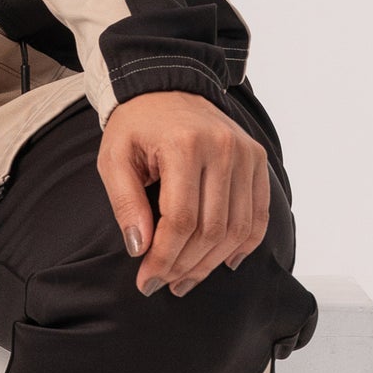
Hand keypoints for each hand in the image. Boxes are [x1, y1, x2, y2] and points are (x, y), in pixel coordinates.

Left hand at [96, 89, 271, 297]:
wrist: (166, 87)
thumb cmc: (135, 127)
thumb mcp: (114, 159)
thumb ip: (125, 203)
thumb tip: (140, 249)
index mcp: (184, 146)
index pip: (180, 219)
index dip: (164, 258)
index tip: (146, 281)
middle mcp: (222, 149)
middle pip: (211, 229)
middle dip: (186, 266)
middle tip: (164, 284)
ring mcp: (246, 154)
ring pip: (237, 228)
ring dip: (212, 263)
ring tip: (186, 279)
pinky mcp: (257, 160)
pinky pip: (258, 214)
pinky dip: (244, 244)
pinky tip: (223, 263)